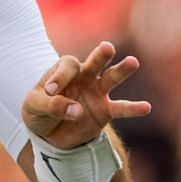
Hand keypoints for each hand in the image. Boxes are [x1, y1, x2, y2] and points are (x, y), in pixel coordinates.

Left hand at [22, 41, 149, 149]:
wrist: (49, 133)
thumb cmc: (39, 112)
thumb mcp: (34, 108)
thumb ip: (51, 105)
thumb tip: (76, 110)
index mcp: (63, 70)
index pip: (67, 66)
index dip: (60, 77)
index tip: (50, 92)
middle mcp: (84, 77)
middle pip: (94, 62)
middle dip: (100, 55)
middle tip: (107, 47)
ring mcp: (97, 92)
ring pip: (111, 78)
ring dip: (121, 70)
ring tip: (133, 62)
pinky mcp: (105, 111)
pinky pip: (120, 108)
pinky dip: (133, 108)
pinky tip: (146, 107)